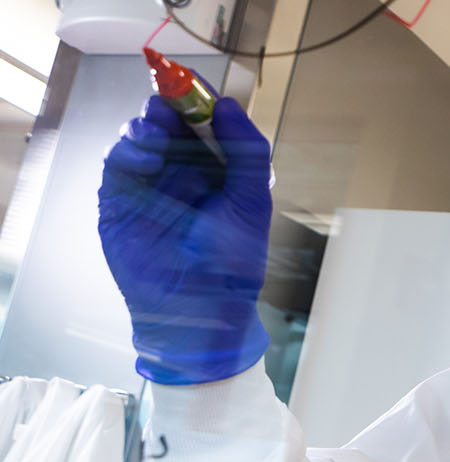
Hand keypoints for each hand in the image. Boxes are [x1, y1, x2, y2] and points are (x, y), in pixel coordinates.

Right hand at [99, 95, 271, 384]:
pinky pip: (117, 167)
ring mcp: (148, 187)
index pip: (202, 124)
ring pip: (138, 139)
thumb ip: (247, 153)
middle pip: (166, 124)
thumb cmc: (232, 264)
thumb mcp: (251, 203)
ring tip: (157, 131)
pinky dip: (128, 154)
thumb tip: (229, 106)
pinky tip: (144, 156)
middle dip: (166, 107)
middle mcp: (180, 174)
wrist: (203, 310)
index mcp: (215, 171)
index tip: (191, 81)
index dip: (196, 100)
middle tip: (169, 100)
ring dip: (145, 128)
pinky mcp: (120, 204)